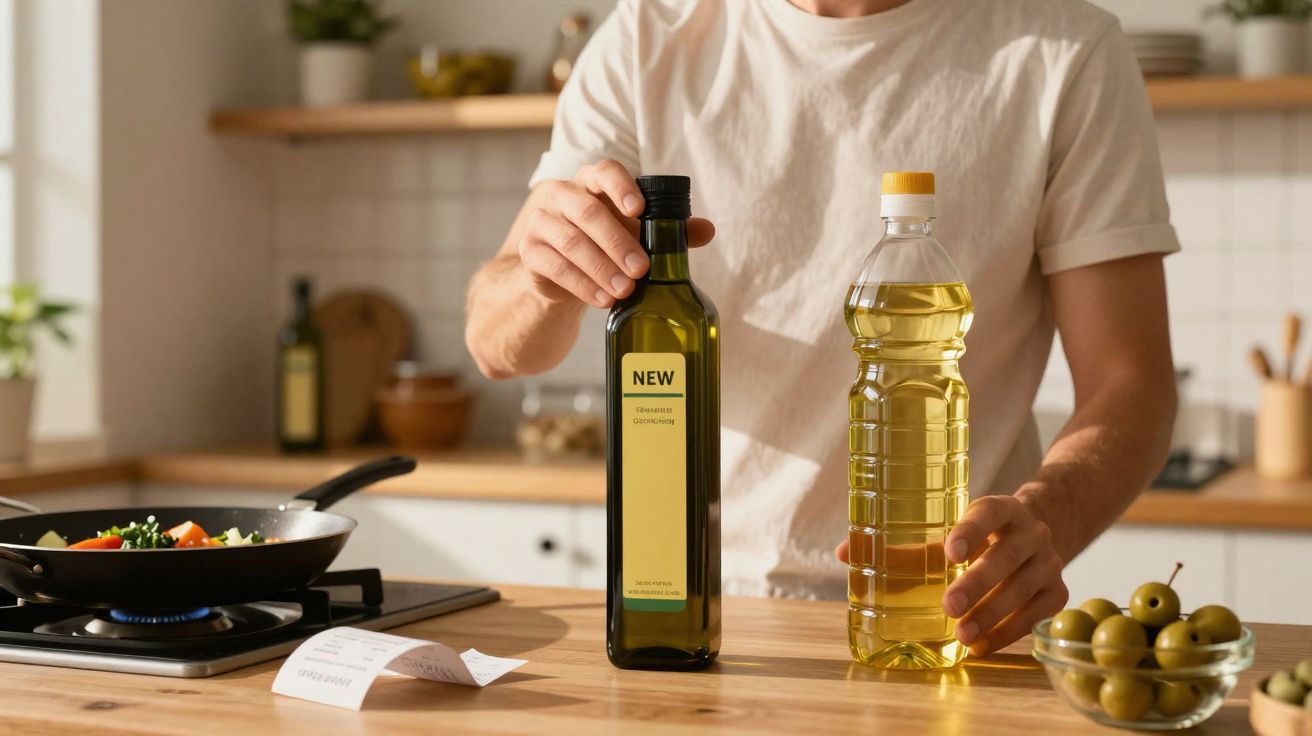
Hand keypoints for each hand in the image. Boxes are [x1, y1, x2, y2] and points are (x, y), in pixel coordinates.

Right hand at [518, 159, 715, 308]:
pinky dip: (581, 284)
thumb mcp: (638, 235)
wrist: (563, 274)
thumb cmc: (606, 244)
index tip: (639, 209)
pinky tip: (602, 299)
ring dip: (600, 267)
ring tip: (624, 290)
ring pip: (569, 241)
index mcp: (591, 182)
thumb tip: (707, 230)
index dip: (620, 187)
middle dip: (616, 241)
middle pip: (587, 211)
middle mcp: (562, 195)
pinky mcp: (530, 251)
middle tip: (641, 268)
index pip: (604, 171)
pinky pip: (554, 266)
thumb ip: (670, 231)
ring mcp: (541, 222)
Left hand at [834, 494, 1066, 656]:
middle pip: (1006, 556)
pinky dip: (1008, 633)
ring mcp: (1049, 562)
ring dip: (991, 614)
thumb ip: (903, 549)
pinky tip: (980, 646)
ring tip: (961, 633)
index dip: (970, 530)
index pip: (987, 512)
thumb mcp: (948, 534)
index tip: (949, 551)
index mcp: (1001, 508)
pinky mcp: (1058, 591)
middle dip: (977, 584)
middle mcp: (1031, 532)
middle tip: (948, 606)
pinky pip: (1035, 614)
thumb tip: (843, 553)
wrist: (1034, 537)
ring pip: (1023, 588)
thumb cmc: (977, 537)